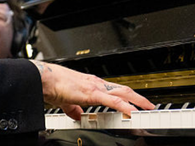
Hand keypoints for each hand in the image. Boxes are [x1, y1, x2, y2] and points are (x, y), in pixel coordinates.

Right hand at [30, 60, 154, 120]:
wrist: (44, 79)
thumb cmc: (52, 85)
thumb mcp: (66, 100)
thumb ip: (73, 108)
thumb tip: (76, 115)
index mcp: (91, 84)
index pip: (113, 91)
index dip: (126, 97)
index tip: (134, 104)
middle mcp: (96, 83)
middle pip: (124, 90)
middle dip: (138, 98)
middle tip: (149, 105)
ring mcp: (96, 87)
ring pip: (123, 93)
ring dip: (137, 101)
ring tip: (148, 108)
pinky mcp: (93, 93)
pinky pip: (114, 101)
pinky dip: (126, 107)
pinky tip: (134, 112)